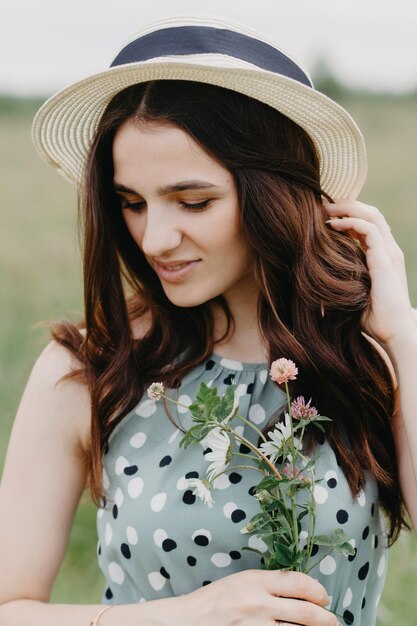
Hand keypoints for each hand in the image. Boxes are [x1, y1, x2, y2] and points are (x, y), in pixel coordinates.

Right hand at [173, 569, 338, 625]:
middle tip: (332, 620)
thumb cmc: (216, 600)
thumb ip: (269, 584)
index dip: (318, 592)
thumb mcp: (242, 582)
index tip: (323, 597)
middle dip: (326, 618)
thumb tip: (303, 591)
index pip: (299, 583)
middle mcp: (259, 604)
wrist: (188, 621)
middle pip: (306, 612)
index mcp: (256, 581)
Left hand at [323, 199, 415, 348]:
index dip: (350, 215)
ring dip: (348, 208)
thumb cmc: (375, 319)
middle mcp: (389, 250)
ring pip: (372, 216)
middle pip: (372, 214)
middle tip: (323, 205)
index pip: (370, 225)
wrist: (395, 332)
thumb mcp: (356, 293)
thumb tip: (320, 280)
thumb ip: (346, 280)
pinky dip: (351, 223)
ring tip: (325, 208)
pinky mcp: (385, 260)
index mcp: (384, 257)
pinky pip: (370, 231)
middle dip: (347, 205)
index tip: (326, 215)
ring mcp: (389, 253)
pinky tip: (334, 225)